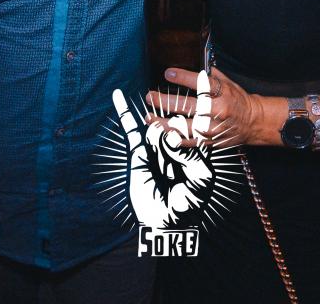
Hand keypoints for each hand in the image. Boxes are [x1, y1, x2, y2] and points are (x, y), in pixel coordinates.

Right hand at [112, 72, 216, 229]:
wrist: (165, 222)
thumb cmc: (187, 204)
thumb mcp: (201, 180)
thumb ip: (193, 157)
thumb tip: (173, 138)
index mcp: (195, 149)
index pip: (196, 123)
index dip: (197, 111)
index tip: (201, 95)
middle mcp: (175, 143)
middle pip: (175, 118)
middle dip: (175, 108)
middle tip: (177, 105)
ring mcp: (156, 145)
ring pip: (156, 121)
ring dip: (156, 109)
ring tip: (152, 98)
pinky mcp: (138, 151)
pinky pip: (130, 129)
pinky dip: (124, 112)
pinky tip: (119, 96)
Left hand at [147, 67, 264, 148]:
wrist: (253, 123)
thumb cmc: (238, 100)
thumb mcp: (228, 83)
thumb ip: (211, 75)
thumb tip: (195, 64)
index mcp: (222, 94)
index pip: (201, 83)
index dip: (183, 78)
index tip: (168, 74)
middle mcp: (217, 112)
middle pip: (187, 106)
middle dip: (165, 101)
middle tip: (150, 97)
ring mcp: (212, 129)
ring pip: (184, 127)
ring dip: (163, 123)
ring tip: (149, 118)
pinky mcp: (209, 141)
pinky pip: (187, 142)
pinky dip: (172, 139)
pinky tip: (159, 134)